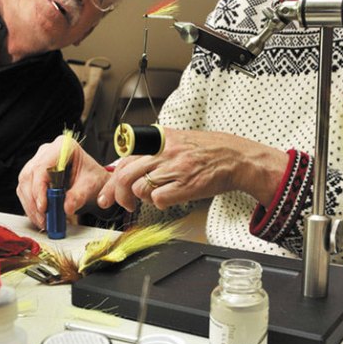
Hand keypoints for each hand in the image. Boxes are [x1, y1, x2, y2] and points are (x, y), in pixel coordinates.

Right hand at [16, 136, 109, 228]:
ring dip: (31, 206)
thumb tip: (67, 208)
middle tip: (44, 220)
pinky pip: (25, 192)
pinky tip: (40, 218)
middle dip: (35, 201)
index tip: (44, 207)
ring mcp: (37, 163)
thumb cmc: (93, 179)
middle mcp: (46, 152)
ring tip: (44, 222)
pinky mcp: (32, 176)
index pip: (42, 166)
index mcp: (63, 147)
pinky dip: (31, 207)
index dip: (40, 188)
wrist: (93, 183)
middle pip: (29, 176)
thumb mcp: (90, 186)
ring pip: (24, 185)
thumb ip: (79, 196)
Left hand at [96, 128, 286, 211]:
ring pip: (139, 188)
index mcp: (158, 139)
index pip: (124, 159)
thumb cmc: (207, 152)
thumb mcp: (176, 140)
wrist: (235, 158)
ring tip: (152, 198)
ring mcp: (174, 168)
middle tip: (120, 204)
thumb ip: (152, 150)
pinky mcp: (184, 185)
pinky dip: (159, 204)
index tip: (107, 193)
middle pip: (125, 175)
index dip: (111, 180)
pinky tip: (168, 200)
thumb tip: (127, 166)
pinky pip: (158, 199)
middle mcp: (163, 151)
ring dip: (141, 199)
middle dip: (117, 195)